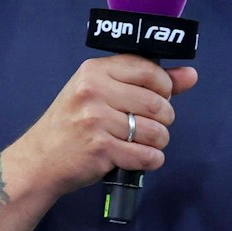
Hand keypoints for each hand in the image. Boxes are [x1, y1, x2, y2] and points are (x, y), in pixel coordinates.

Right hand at [6, 56, 199, 196]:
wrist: (40, 159)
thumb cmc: (73, 124)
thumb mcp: (100, 94)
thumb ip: (146, 82)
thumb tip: (191, 75)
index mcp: (94, 71)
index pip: (147, 70)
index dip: (164, 86)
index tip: (159, 97)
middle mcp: (93, 91)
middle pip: (156, 103)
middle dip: (165, 119)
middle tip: (152, 126)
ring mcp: (95, 120)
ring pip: (155, 131)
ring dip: (159, 142)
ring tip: (146, 143)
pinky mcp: (100, 149)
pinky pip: (145, 155)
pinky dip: (151, 160)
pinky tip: (141, 158)